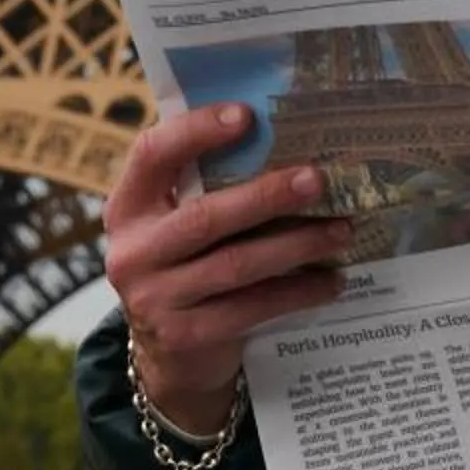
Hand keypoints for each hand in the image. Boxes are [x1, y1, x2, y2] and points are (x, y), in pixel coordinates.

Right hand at [103, 103, 356, 435]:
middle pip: (205, 216)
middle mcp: (132, 251)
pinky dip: (296, 293)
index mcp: (128, 207)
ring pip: (236, 264)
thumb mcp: (178, 223)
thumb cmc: (186, 265)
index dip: (196, 132)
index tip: (247, 116)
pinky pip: (250, 309)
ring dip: (296, 245)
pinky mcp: (184, 336)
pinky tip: (331, 281)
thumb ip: (207, 186)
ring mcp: (153, 298)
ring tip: (341, 231)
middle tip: (318, 180)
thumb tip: (285, 137)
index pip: (152, 154)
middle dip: (267, 196)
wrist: (169, 354)